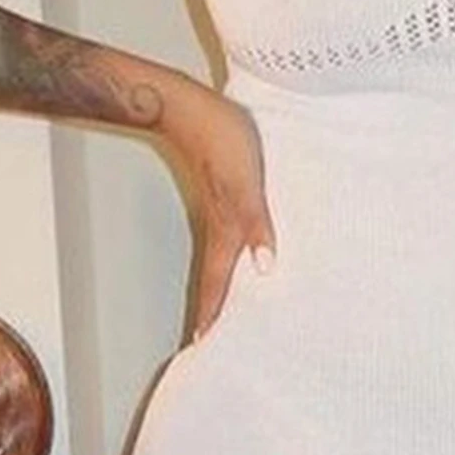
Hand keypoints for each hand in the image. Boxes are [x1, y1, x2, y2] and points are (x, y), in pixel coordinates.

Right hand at [155, 80, 277, 340]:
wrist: (190, 106)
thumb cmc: (222, 140)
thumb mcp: (247, 184)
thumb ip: (256, 224)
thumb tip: (264, 269)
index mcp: (222, 231)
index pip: (216, 285)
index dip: (211, 316)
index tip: (203, 348)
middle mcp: (217, 226)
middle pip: (214, 279)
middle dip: (213, 311)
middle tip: (211, 340)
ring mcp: (217, 210)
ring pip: (220, 259)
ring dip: (222, 286)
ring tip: (226, 310)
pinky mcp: (222, 192)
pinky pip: (227, 235)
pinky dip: (231, 256)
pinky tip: (244, 255)